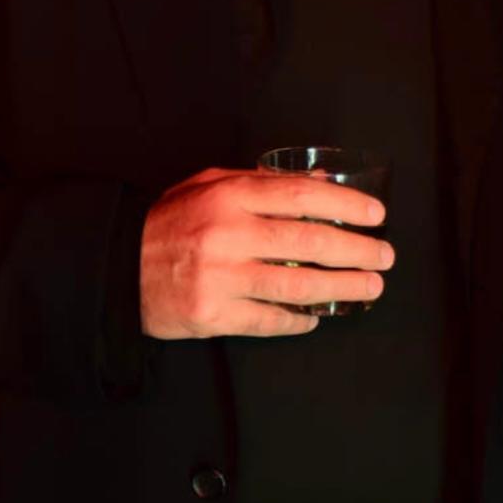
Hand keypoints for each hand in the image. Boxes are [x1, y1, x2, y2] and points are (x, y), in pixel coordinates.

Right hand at [140, 167, 393, 338]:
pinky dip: (299, 320)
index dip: (346, 205)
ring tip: (370, 288)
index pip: (303, 196)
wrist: (118, 267)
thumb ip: (259, 182)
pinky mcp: (213, 315)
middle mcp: (229, 234)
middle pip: (310, 242)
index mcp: (231, 196)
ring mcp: (221, 277)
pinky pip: (269, 320)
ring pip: (297, 285)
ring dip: (342, 288)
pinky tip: (318, 316)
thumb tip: (318, 184)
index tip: (376, 216)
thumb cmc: (172, 220)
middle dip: (357, 251)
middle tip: (384, 257)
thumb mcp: (210, 184)